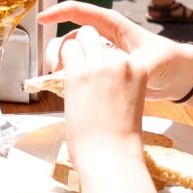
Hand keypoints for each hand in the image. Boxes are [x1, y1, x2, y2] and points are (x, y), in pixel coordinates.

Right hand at [38, 1, 190, 99]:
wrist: (178, 76)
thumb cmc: (168, 60)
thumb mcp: (154, 61)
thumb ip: (138, 66)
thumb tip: (124, 74)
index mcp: (114, 25)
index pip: (80, 12)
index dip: (59, 12)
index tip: (41, 19)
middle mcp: (104, 37)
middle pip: (70, 36)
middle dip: (57, 48)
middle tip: (53, 67)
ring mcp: (102, 53)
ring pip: (73, 53)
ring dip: (63, 64)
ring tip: (59, 79)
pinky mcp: (103, 68)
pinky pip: (80, 68)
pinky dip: (71, 76)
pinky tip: (68, 86)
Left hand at [56, 26, 148, 165]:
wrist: (112, 157)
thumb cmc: (118, 139)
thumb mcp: (127, 101)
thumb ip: (114, 83)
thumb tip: (91, 76)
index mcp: (138, 68)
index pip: (113, 48)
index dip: (97, 56)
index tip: (91, 72)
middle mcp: (121, 61)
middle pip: (93, 34)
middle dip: (80, 45)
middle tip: (71, 63)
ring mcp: (100, 64)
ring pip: (78, 38)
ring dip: (67, 51)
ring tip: (59, 66)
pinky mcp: (79, 72)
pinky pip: (64, 51)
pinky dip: (55, 58)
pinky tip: (53, 70)